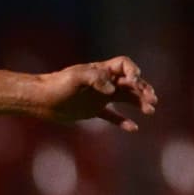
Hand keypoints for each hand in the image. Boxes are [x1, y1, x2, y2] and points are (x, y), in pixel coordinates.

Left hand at [35, 58, 157, 130]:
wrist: (41, 100)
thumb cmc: (57, 85)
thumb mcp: (75, 78)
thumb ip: (95, 79)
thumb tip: (113, 90)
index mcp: (100, 70)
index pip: (124, 66)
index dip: (132, 72)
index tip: (133, 83)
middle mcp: (103, 82)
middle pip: (130, 83)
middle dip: (143, 90)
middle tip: (152, 101)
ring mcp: (99, 96)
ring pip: (125, 98)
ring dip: (139, 103)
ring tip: (150, 111)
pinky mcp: (93, 110)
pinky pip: (112, 115)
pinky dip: (123, 121)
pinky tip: (134, 128)